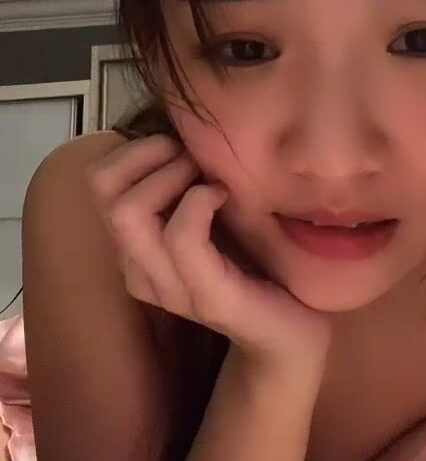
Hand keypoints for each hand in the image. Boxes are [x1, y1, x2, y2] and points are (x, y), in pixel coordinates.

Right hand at [86, 133, 330, 368]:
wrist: (292, 333)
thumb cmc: (254, 263)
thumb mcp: (212, 215)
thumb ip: (184, 185)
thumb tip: (178, 126)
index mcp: (135, 249)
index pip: (99, 182)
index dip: (135, 150)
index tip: (181, 147)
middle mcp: (139, 270)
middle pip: (105, 192)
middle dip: (151, 157)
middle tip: (195, 160)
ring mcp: (169, 288)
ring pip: (129, 212)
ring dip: (174, 175)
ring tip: (213, 178)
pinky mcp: (207, 297)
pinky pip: (181, 237)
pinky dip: (201, 201)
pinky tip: (225, 196)